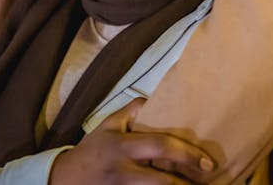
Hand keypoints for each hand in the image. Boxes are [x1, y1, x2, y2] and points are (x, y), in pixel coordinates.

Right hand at [49, 99, 215, 184]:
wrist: (65, 180)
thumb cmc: (92, 149)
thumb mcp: (107, 125)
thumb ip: (128, 111)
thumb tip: (148, 96)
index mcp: (124, 146)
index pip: (160, 147)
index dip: (186, 154)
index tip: (207, 162)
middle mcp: (124, 170)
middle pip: (161, 180)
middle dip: (186, 184)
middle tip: (208, 181)